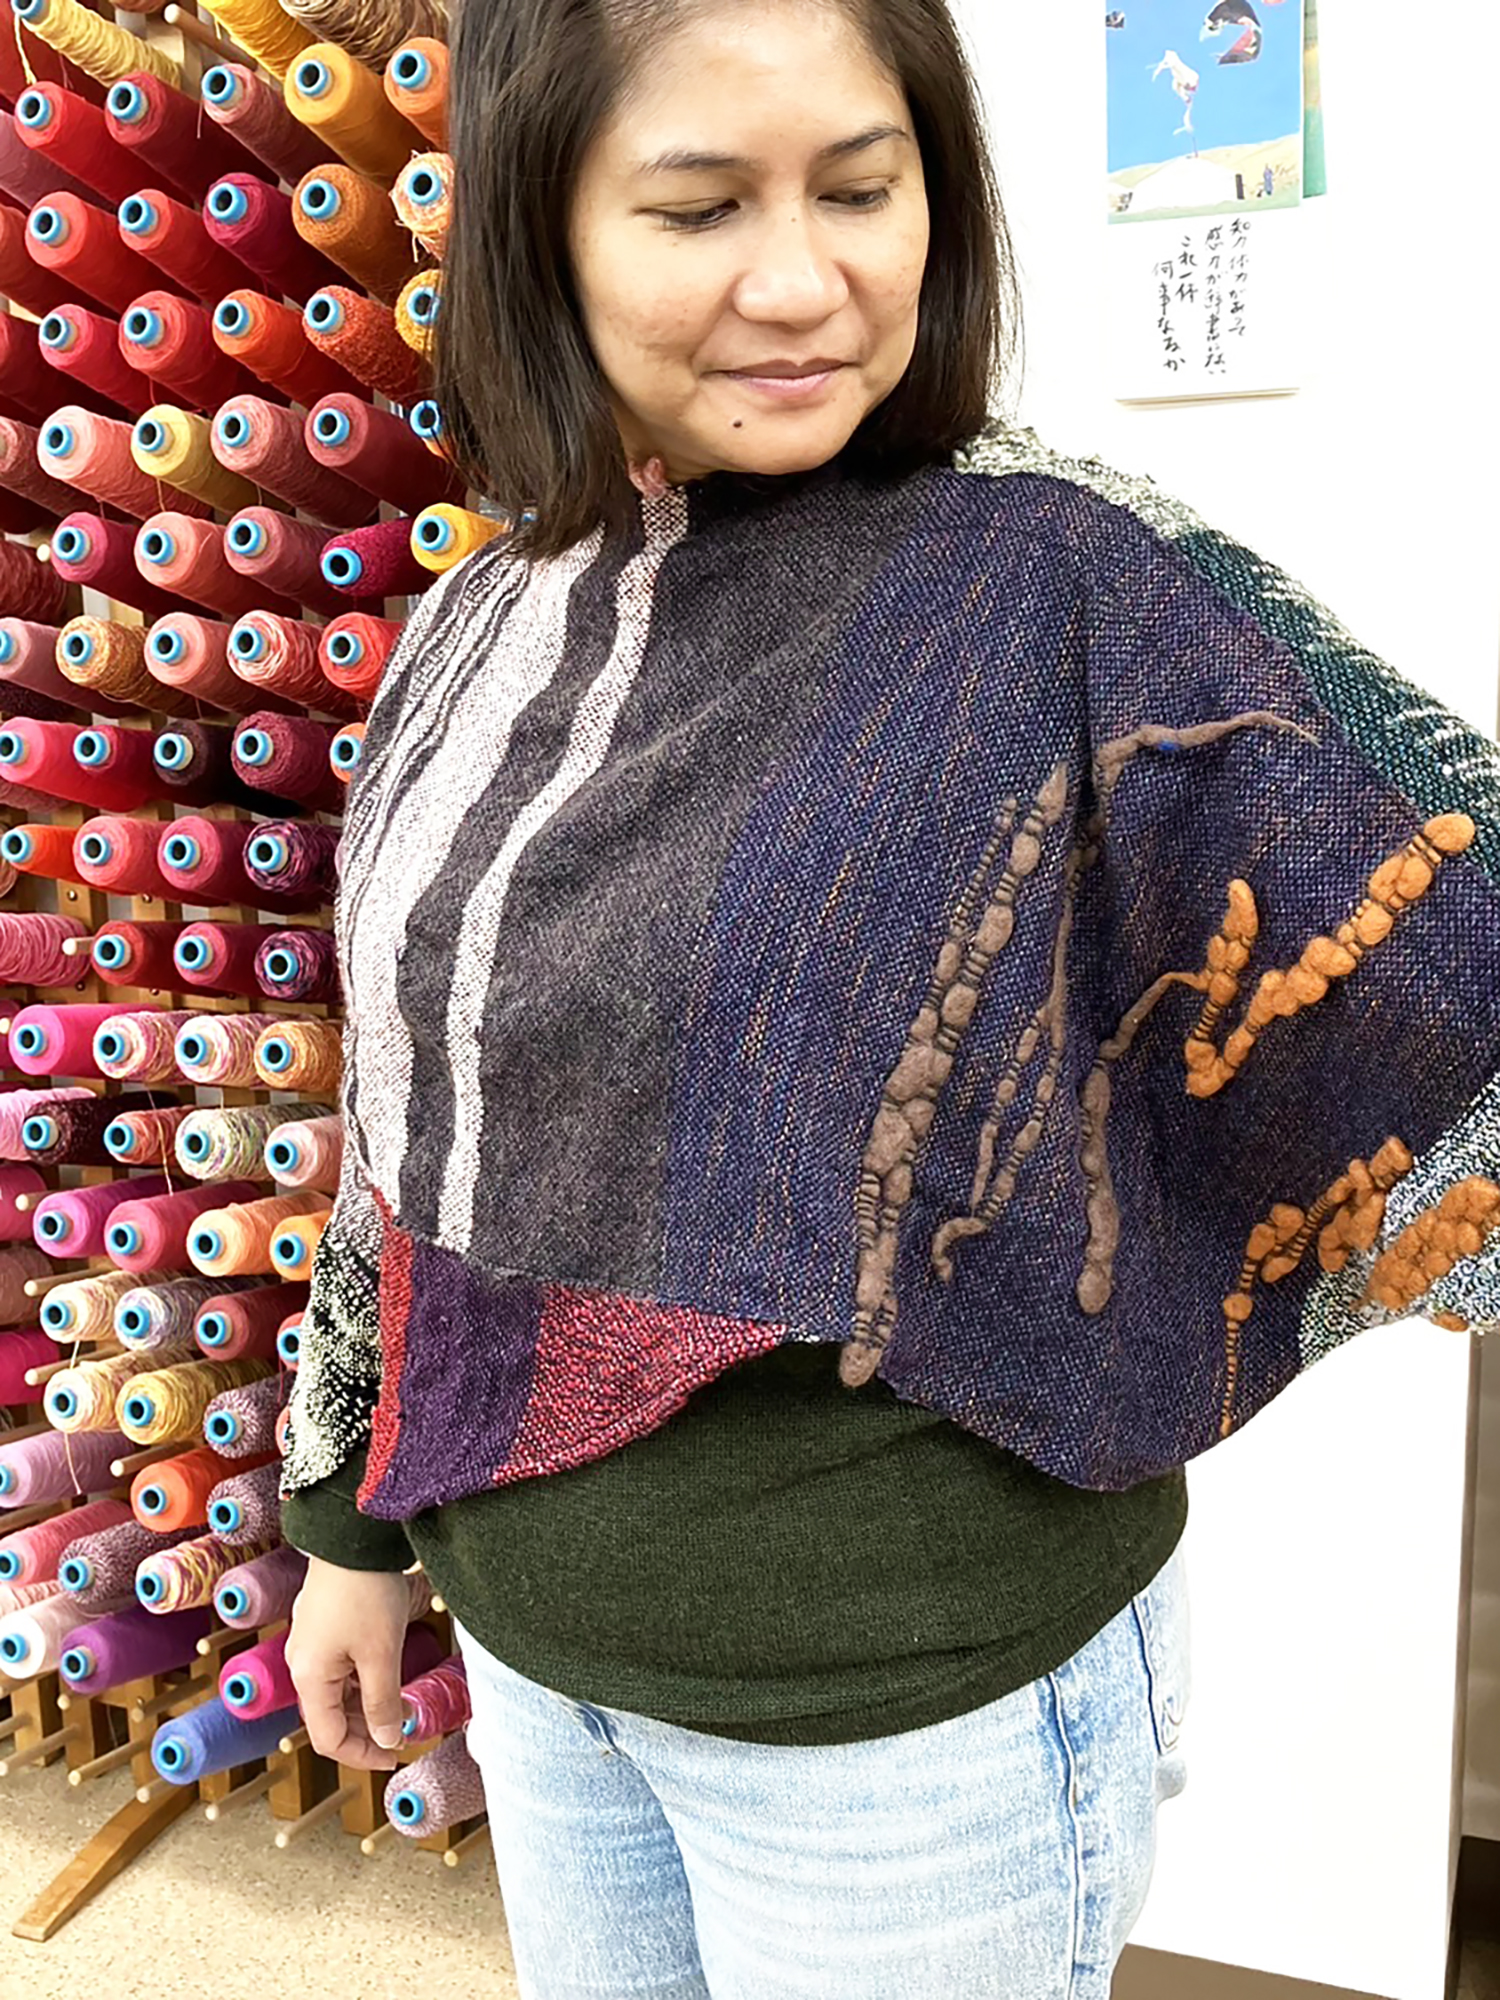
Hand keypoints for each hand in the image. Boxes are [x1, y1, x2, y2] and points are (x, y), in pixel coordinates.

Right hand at [285, 1557, 412, 1770]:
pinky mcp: (322, 1623)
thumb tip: (389, 1739)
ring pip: (335, 1691)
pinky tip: (386, 1675)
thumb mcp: (381, 1654)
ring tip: (399, 1707)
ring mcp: (310, 1642)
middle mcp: (302, 1663)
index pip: (327, 1739)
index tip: (394, 1756)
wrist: (353, 1536)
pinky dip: (361, 1680)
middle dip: (365, 1731)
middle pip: (329, 1716)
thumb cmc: (366, 1592)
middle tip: (401, 1734)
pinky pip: (338, 1667)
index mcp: (308, 1677)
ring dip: (365, 1705)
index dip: (361, 1755)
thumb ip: (383, 1702)